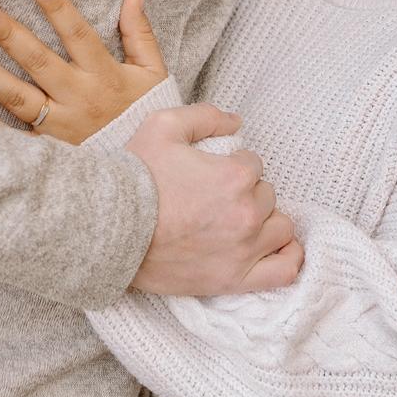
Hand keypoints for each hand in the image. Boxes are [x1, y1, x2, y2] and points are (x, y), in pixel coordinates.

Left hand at [0, 0, 166, 144]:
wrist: (147, 169)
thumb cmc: (145, 112)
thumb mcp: (153, 72)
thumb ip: (140, 32)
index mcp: (104, 76)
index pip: (78, 36)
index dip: (59, 9)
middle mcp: (79, 99)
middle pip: (40, 63)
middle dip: (9, 35)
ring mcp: (60, 125)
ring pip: (18, 98)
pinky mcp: (48, 146)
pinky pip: (15, 135)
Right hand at [126, 105, 303, 295]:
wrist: (108, 229)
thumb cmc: (135, 177)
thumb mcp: (164, 125)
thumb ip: (206, 116)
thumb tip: (237, 122)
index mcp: (235, 175)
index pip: (253, 164)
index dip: (233, 164)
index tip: (210, 174)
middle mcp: (246, 213)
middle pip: (267, 195)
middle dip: (246, 192)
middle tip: (216, 198)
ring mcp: (243, 250)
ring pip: (280, 228)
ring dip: (265, 220)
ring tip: (238, 221)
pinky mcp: (233, 280)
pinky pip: (283, 272)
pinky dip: (287, 258)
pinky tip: (275, 248)